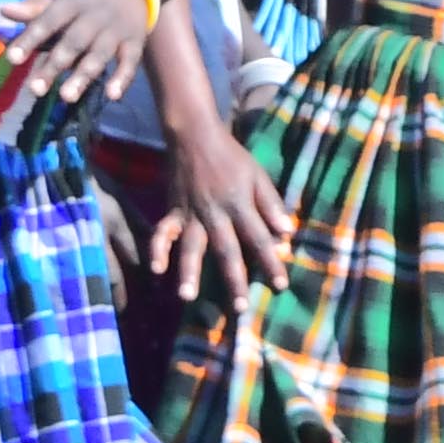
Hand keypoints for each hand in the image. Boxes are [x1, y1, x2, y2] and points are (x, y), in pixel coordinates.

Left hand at [0, 0, 156, 116]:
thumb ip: (35, 5)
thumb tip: (3, 11)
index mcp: (72, 0)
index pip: (47, 22)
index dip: (30, 40)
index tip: (12, 59)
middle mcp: (95, 15)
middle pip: (73, 43)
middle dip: (54, 66)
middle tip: (35, 90)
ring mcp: (117, 28)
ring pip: (99, 55)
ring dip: (83, 76)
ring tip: (66, 97)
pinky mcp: (135, 39)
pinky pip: (131, 61)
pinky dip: (123, 78)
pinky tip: (113, 96)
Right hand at [146, 107, 290, 309]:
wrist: (194, 135)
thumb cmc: (231, 156)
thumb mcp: (258, 175)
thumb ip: (271, 204)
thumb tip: (287, 233)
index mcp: (239, 204)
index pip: (259, 239)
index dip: (271, 262)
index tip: (281, 285)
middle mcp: (215, 213)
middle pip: (226, 250)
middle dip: (234, 279)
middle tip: (240, 307)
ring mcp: (191, 214)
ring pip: (191, 247)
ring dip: (189, 272)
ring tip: (187, 297)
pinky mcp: (173, 211)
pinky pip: (162, 233)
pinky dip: (157, 250)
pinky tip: (157, 270)